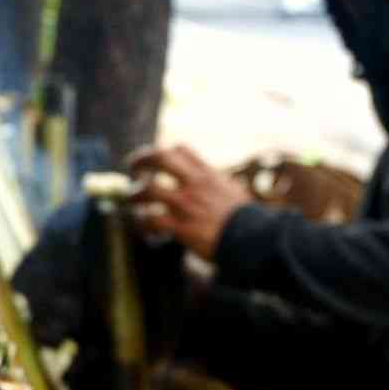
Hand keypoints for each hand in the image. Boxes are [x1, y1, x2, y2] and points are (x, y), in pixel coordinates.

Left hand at [129, 144, 252, 260]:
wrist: (254, 239)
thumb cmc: (247, 221)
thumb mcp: (232, 193)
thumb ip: (215, 186)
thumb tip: (211, 187)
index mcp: (208, 174)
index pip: (180, 150)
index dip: (163, 153)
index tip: (155, 161)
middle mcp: (195, 184)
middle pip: (160, 157)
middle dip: (141, 160)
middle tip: (133, 169)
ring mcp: (187, 204)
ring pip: (148, 189)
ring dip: (135, 195)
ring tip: (134, 203)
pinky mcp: (182, 227)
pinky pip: (151, 219)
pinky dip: (142, 223)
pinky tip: (146, 229)